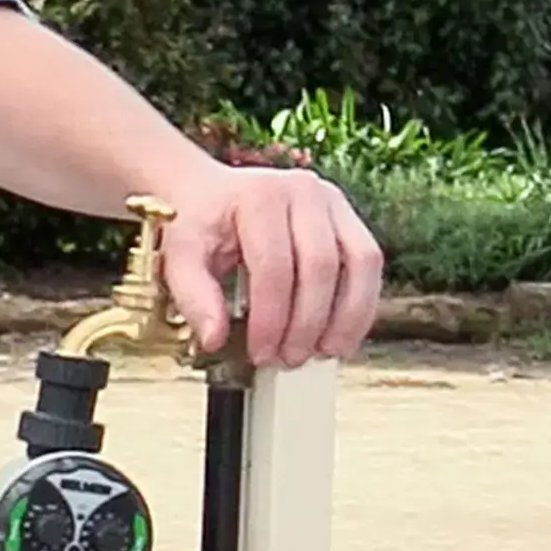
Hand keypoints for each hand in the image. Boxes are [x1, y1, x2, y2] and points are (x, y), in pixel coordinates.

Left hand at [154, 158, 384, 368]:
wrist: (211, 194)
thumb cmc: (198, 224)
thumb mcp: (181, 256)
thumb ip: (194, 296)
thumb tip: (215, 339)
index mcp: (259, 196)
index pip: (274, 266)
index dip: (272, 318)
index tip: (262, 352)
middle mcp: (303, 191)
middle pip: (320, 266)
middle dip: (308, 323)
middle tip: (290, 359)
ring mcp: (332, 201)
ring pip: (359, 262)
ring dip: (346, 317)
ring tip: (323, 352)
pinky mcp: (348, 217)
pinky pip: (368, 263)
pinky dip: (360, 304)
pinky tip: (341, 334)